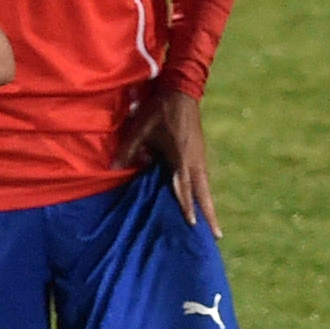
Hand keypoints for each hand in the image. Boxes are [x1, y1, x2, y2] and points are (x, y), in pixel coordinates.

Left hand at [114, 89, 221, 236]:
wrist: (181, 92)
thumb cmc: (159, 111)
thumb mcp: (140, 129)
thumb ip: (129, 150)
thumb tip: (113, 168)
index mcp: (181, 157)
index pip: (183, 187)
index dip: (186, 206)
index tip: (192, 225)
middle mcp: (194, 161)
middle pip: (203, 193)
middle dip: (209, 214)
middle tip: (217, 236)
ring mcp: (199, 157)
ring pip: (205, 186)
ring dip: (208, 204)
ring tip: (213, 224)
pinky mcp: (199, 152)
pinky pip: (203, 177)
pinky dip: (204, 191)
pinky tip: (203, 200)